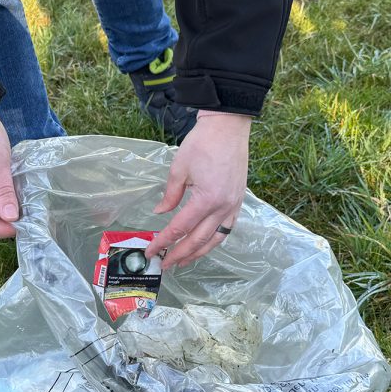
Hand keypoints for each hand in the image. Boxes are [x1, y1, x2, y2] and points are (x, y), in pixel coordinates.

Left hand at [146, 112, 250, 268]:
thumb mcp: (179, 168)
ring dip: (199, 252)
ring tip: (184, 260)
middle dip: (180, 254)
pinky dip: (215, 239)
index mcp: (206, 199)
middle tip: (165, 263)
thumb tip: (161, 212)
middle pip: (199, 240)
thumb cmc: (202, 144)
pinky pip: (227, 228)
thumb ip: (170, 195)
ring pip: (216, 239)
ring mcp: (233, 205)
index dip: (164, 242)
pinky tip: (205, 244)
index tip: (152, 251)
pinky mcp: (238, 201)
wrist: (228, 128)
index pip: (180, 228)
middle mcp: (223, 207)